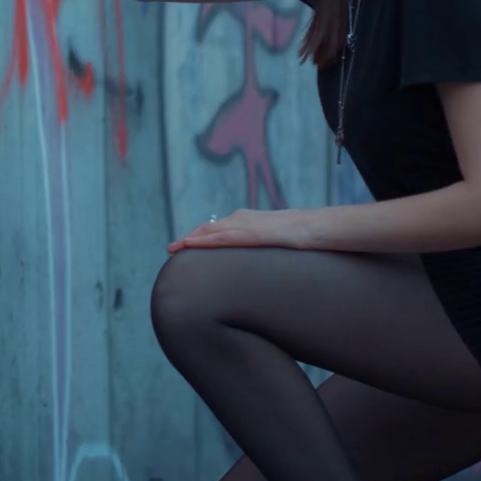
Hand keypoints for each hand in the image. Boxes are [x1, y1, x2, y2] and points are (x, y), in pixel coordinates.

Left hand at [167, 208, 315, 252]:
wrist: (308, 227)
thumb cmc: (297, 234)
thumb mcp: (273, 240)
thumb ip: (262, 245)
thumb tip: (258, 261)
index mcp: (245, 220)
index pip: (216, 227)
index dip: (199, 236)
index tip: (186, 244)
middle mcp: (239, 219)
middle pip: (206, 228)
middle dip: (188, 238)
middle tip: (172, 248)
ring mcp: (241, 225)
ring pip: (207, 232)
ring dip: (188, 240)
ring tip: (172, 249)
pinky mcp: (244, 234)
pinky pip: (217, 238)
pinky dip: (199, 242)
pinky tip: (187, 246)